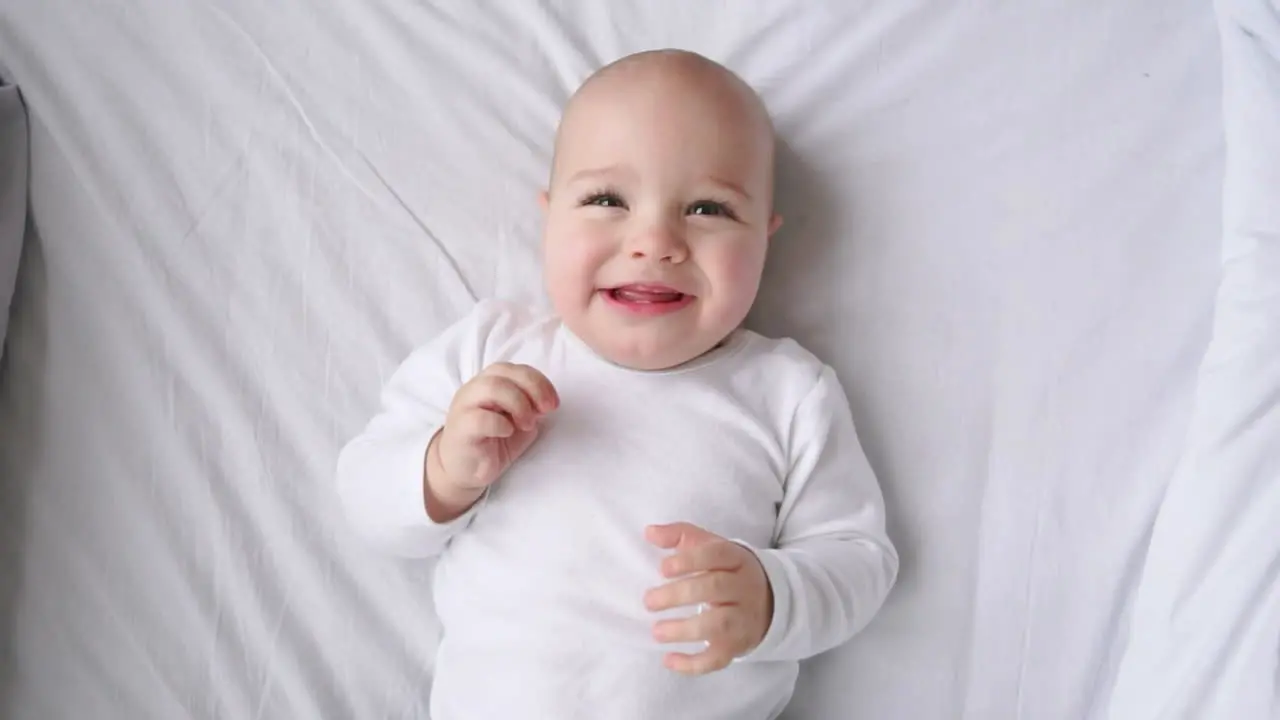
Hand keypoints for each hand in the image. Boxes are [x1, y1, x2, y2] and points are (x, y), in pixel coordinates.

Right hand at [427, 363, 558, 519]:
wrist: (466, 471)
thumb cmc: (493, 443)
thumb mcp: (520, 422)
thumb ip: (532, 407)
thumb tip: (545, 402)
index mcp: (489, 383)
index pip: (514, 369)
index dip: (538, 381)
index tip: (554, 402)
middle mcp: (474, 389)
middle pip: (503, 371)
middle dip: (532, 388)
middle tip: (546, 410)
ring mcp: (464, 406)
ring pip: (491, 387)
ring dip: (518, 404)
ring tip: (527, 424)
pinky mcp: (460, 428)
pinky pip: (480, 418)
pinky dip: (500, 423)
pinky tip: (508, 432)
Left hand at [643, 522, 772, 674]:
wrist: (769, 600)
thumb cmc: (726, 570)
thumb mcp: (710, 547)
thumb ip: (680, 535)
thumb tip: (649, 532)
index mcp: (736, 559)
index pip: (716, 554)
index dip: (690, 560)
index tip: (662, 568)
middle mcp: (744, 588)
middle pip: (715, 588)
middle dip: (679, 595)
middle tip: (649, 601)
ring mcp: (743, 618)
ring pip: (719, 625)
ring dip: (685, 630)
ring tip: (656, 631)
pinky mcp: (738, 645)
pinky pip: (719, 658)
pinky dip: (694, 664)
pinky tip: (669, 660)